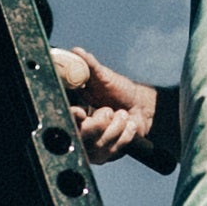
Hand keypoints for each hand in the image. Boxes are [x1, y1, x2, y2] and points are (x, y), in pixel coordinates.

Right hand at [52, 49, 171, 168]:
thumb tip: (76, 50)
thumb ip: (89, 65)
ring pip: (99, 144)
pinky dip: (125, 134)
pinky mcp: (108, 155)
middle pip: (82, 136)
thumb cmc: (119, 90)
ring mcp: (94, 146)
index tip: (79, 111)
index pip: (65, 120)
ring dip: (117, 125)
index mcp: (74, 113)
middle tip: (110, 110)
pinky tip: (128, 125)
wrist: (141, 106)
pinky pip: (114, 150)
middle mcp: (81, 132)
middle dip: (101, 120)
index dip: (74, 117)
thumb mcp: (103, 76)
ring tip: (122, 114)